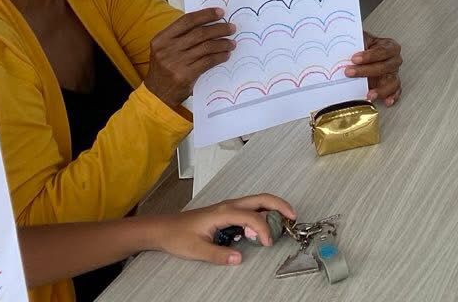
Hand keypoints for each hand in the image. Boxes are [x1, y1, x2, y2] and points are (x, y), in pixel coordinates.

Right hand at [145, 8, 235, 109]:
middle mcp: (167, 49)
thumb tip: (209, 22)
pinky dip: (220, 56)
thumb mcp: (165, 49)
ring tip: (232, 43)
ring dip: (223, 43)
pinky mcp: (185, 75)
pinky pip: (208, 61)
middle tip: (231, 28)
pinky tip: (226, 55)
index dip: (205, 14)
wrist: (157, 95)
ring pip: (206, 47)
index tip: (220, 12)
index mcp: (161, 39)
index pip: (186, 21)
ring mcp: (176, 63)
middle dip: (219, 28)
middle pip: (199, 33)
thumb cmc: (165, 68)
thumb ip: (181, 36)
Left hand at [150, 195, 297, 266]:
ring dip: (273, 209)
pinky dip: (263, 213)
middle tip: (294, 217)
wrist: (164, 228)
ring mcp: (229, 207)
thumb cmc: (178, 237)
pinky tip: (262, 228)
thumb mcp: (196, 250)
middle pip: (262, 199)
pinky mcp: (227, 212)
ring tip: (283, 223)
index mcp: (224, 212)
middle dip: (280, 206)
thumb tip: (240, 259)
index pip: (253, 217)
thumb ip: (219, 255)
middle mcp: (230, 205)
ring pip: (258, 202)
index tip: (268, 244)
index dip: (264, 230)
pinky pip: (251, 208)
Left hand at [344, 32, 402, 106]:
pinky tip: (386, 101)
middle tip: (349, 72)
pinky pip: (395, 91)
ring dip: (381, 89)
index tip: (354, 58)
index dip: (369, 55)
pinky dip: (392, 96)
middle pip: (385, 67)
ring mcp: (394, 73)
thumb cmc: (363, 47)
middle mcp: (394, 60)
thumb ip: (355, 42)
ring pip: (392, 81)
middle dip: (366, 71)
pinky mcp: (392, 85)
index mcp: (389, 46)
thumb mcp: (360, 40)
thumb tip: (342, 46)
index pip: (382, 51)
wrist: (363, 55)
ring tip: (369, 94)